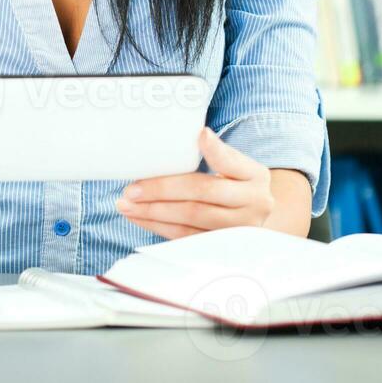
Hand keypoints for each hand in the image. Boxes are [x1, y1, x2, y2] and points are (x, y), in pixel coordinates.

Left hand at [115, 127, 275, 239]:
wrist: (254, 218)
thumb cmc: (236, 185)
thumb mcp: (237, 166)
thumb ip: (218, 153)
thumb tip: (200, 134)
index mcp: (254, 176)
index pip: (231, 161)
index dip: (215, 151)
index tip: (201, 135)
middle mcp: (252, 204)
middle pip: (203, 194)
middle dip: (162, 190)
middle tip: (132, 189)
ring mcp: (237, 229)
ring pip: (191, 219)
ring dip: (154, 212)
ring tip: (127, 205)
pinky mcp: (221, 248)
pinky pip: (186, 237)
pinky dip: (159, 227)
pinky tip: (140, 218)